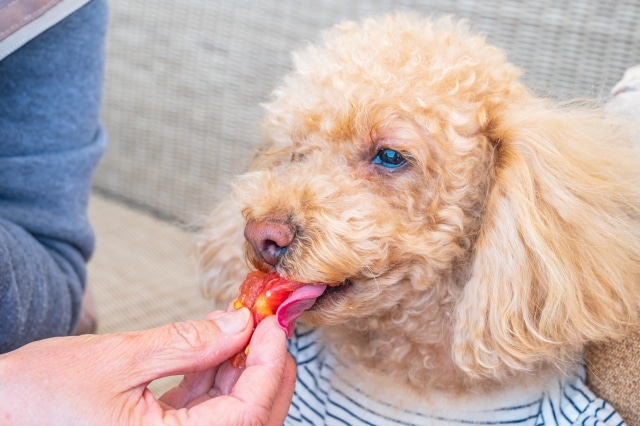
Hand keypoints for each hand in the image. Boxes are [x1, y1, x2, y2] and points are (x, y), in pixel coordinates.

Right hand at [0, 308, 295, 424]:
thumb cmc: (37, 398)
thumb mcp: (119, 360)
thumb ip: (187, 344)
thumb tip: (240, 323)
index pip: (248, 414)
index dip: (269, 364)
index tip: (273, 323)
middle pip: (250, 418)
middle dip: (265, 368)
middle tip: (268, 322)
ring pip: (231, 413)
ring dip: (242, 368)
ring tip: (243, 324)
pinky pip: (205, 411)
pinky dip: (216, 376)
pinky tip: (217, 343)